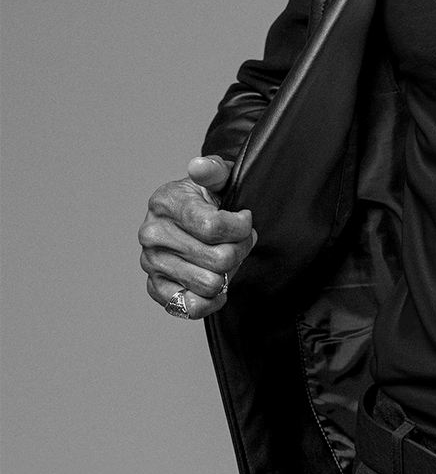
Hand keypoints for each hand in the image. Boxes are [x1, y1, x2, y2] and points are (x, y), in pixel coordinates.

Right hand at [139, 156, 255, 319]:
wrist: (188, 221)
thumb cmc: (207, 199)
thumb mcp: (216, 179)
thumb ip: (214, 170)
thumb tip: (200, 166)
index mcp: (165, 202)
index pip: (214, 227)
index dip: (241, 227)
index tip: (244, 220)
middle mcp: (152, 234)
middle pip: (218, 259)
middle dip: (239, 250)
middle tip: (240, 241)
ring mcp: (151, 263)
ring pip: (209, 284)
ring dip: (227, 274)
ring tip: (225, 258)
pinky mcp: (155, 288)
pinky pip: (192, 307)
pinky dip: (212, 299)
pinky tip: (217, 283)